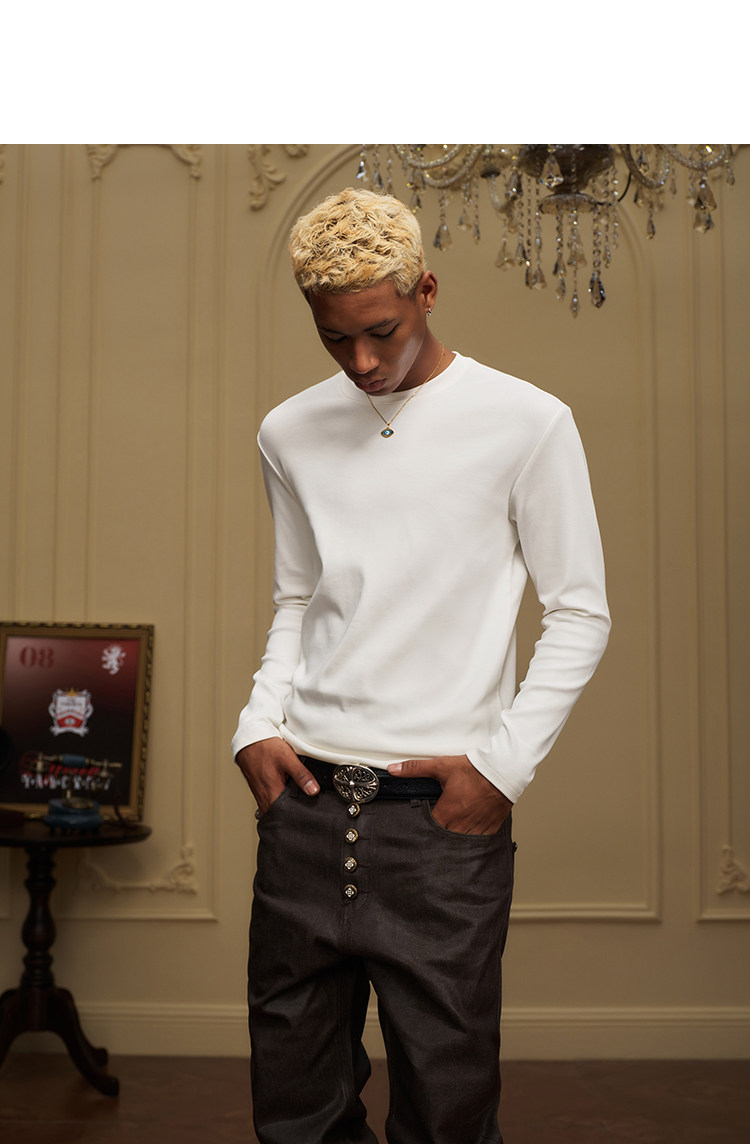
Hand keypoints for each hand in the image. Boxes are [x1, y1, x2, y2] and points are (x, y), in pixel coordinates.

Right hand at [235, 738, 318, 815]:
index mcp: (272, 795)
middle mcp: (265, 799)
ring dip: (287, 807)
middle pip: (282, 815)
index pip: (287, 816)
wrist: (249, 741)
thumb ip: (301, 775)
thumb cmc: (265, 748)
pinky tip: (288, 793)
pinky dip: (281, 800)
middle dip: (294, 813)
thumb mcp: (287, 758)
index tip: (310, 814)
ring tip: (299, 800)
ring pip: (277, 809)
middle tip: (307, 808)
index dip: (299, 817)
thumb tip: (314, 791)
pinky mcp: (261, 792)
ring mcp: (261, 796)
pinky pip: (272, 802)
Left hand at [388, 754, 512, 834]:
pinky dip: (473, 842)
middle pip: (445, 840)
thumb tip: (393, 769)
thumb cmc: (473, 769)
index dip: (424, 831)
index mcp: (447, 812)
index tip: (421, 831)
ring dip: (455, 842)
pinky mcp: (491, 827)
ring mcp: (477, 828)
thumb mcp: (441, 766)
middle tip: (434, 839)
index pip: (429, 831)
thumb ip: (415, 768)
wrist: (501, 770)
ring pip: (462, 845)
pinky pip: (479, 842)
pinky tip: (469, 839)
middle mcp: (461, 824)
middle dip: (439, 839)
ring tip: (450, 841)